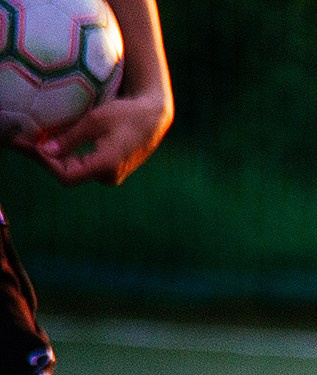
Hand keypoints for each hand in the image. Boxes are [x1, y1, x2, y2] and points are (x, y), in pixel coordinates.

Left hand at [22, 91, 171, 185]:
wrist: (154, 118)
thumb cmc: (126, 115)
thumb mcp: (94, 121)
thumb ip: (69, 138)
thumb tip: (44, 150)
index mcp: (106, 165)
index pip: (66, 175)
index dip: (45, 162)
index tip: (29, 144)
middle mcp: (109, 176)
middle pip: (68, 175)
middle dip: (45, 158)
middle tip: (21, 140)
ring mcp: (111, 175)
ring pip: (76, 171)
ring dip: (55, 158)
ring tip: (35, 141)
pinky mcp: (112, 170)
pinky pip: (85, 167)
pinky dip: (68, 156)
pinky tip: (54, 144)